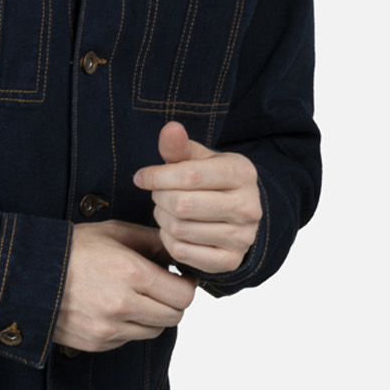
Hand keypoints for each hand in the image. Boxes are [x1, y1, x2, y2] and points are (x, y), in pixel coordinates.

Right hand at [54, 220, 196, 352]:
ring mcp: (109, 328)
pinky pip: (129, 339)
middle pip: (174, 316)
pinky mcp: (97, 343)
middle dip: (173, 301)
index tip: (180, 277)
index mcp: (131, 273)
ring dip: (153, 315)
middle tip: (162, 287)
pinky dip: (130, 326)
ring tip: (136, 297)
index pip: (183, 294)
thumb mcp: (112, 232)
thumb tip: (176, 250)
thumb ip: (150, 240)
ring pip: (154, 331)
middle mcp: (123, 305)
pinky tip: (114, 307)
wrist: (27, 274)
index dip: (186, 285)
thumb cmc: (70, 248)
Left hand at [132, 121, 261, 275]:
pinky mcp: (230, 261)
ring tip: (165, 210)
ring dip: (162, 218)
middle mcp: (248, 206)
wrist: (238, 213)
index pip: (190, 175)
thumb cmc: (211, 180)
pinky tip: (172, 229)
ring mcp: (242, 237)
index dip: (157, 176)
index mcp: (242, 173)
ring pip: (179, 229)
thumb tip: (171, 128)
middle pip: (182, 204)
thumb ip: (179, 146)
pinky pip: (181, 252)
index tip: (141, 177)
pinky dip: (167, 240)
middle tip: (157, 194)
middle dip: (159, 198)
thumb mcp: (198, 158)